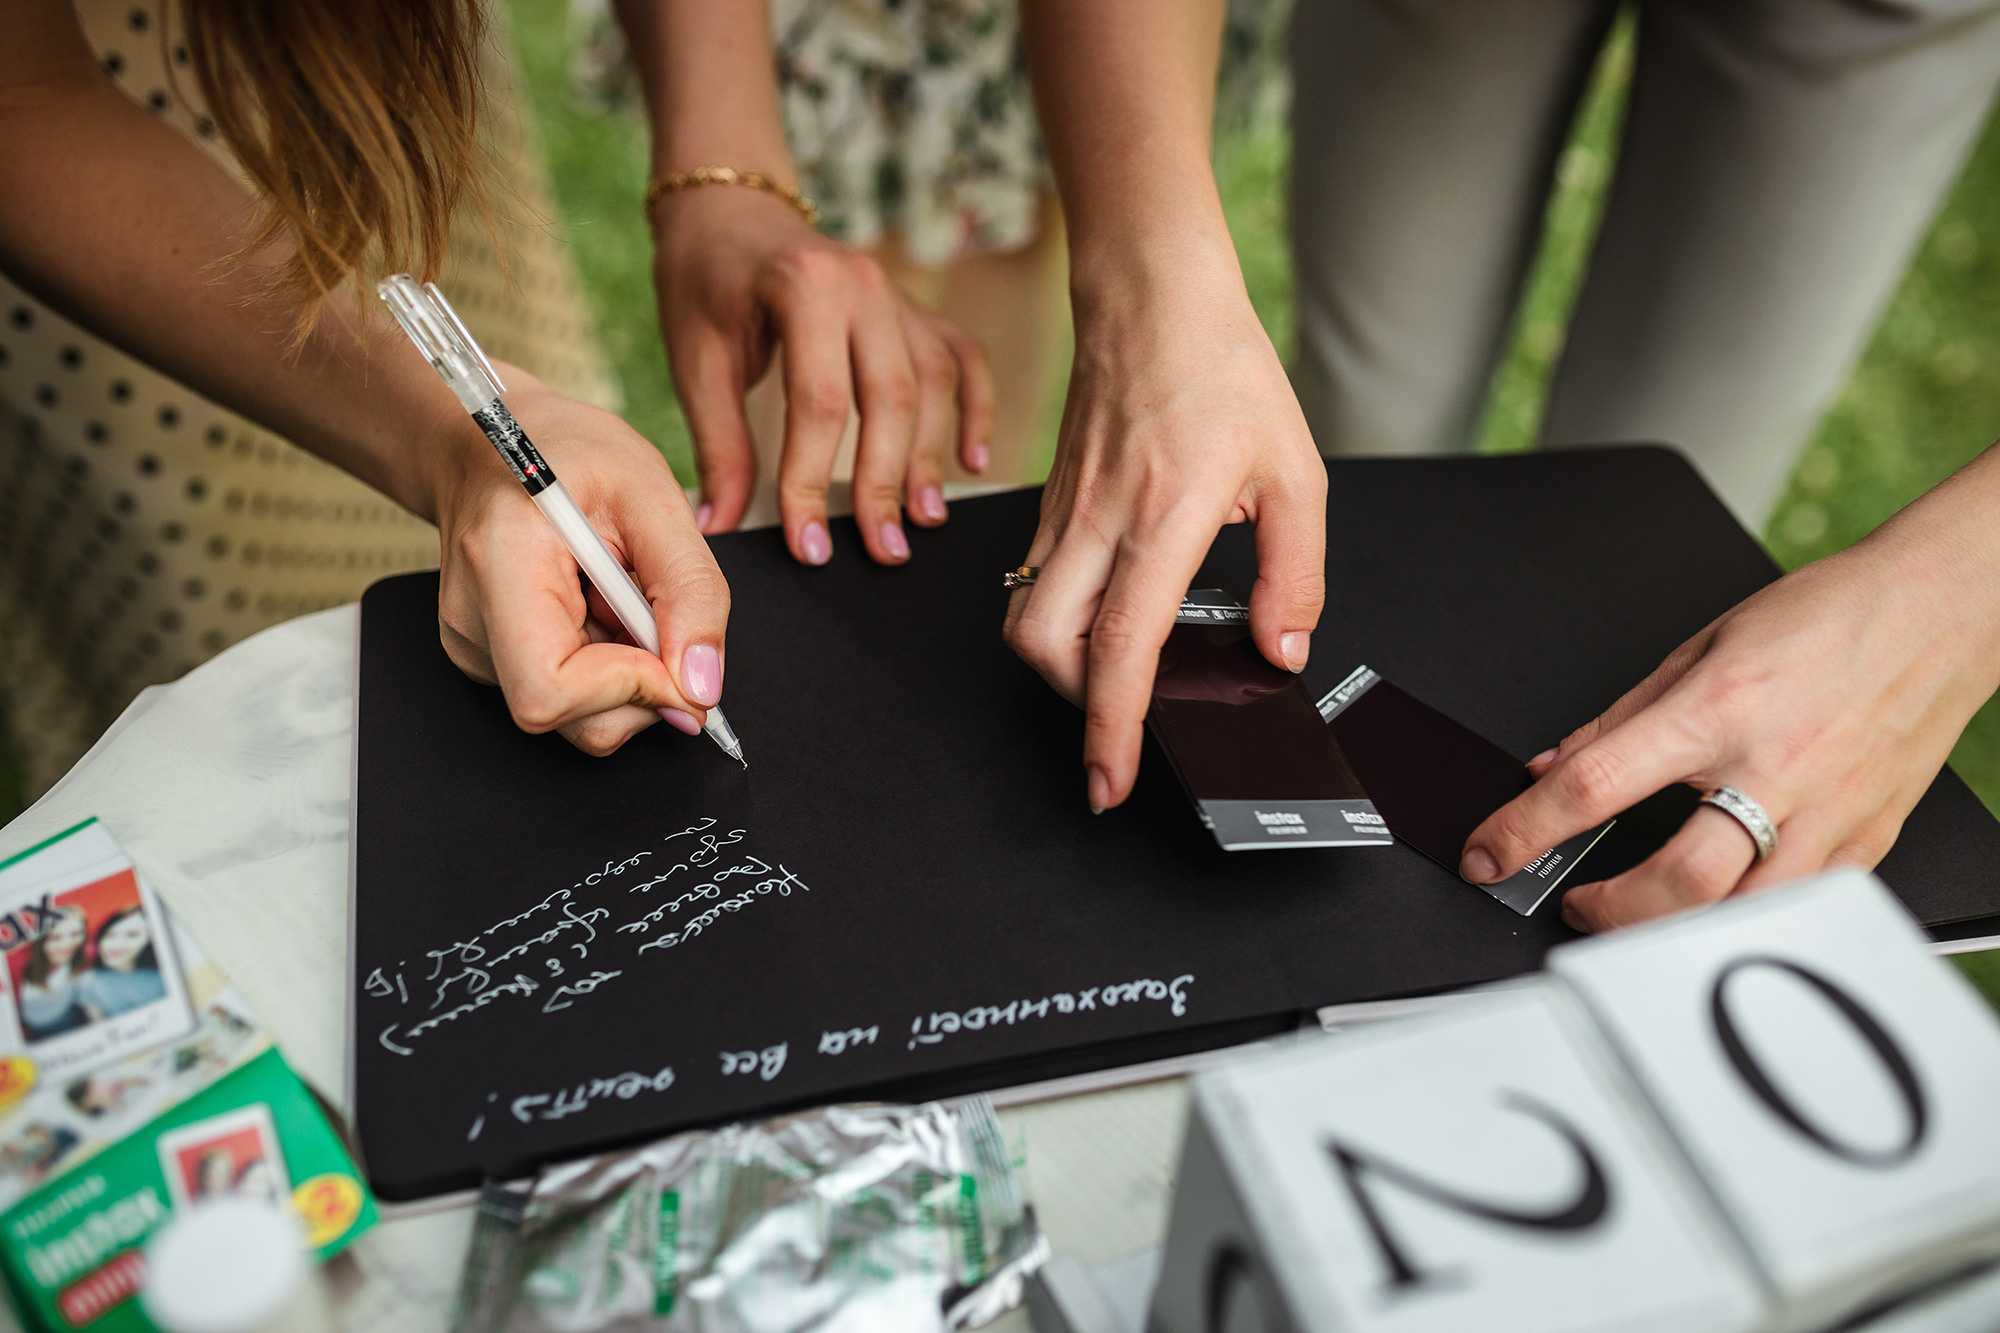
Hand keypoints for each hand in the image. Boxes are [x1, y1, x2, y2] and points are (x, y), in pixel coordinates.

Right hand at [430, 372, 731, 755]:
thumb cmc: (565, 452)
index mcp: (501, 565)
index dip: (630, 689)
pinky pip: (570, 696)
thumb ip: (691, 590)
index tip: (676, 653)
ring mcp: (473, 647)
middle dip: (641, 685)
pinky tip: (599, 607)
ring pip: (578, 717)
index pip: (550, 690)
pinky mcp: (488, 659)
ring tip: (620, 597)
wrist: (493, 442)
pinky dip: (606, 664)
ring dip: (628, 671)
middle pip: (570, 719)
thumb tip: (702, 685)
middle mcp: (472, 621)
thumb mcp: (653, 493)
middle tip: (654, 610)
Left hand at [650, 184, 993, 565]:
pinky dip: (975, 410)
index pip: (820, 403)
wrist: (729, 210)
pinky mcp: (915, 308)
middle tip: (882, 549)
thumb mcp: (697, 360)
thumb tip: (718, 526)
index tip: (810, 544)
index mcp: (805, 286)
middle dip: (885, 483)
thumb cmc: (705, 281)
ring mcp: (898, 293)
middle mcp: (864, 284)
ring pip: (934, 383)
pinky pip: (962, 358)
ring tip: (922, 519)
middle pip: (891, 398)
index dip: (813, 482)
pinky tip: (973, 462)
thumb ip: (718, 444)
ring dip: (931, 457)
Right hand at [1002, 262, 1328, 812]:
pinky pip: (1032, 583)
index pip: (1121, 647)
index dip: (1112, 727)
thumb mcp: (1295, 473)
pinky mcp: (1051, 506)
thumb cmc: (1222, 371)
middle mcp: (1099, 522)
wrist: (1151, 298)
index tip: (1111, 778)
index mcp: (1164, 518)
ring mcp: (1064, 515)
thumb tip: (1280, 650)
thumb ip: (1295, 574)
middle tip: (1117, 729)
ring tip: (1110, 680)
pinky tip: (1103, 622)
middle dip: (1072, 706)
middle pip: (1042, 647)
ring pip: (1024, 619)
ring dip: (1056, 667)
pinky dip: (1055, 623)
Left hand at [1460, 523, 1999, 931]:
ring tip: (1634, 910)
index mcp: (1717, 710)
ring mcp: (1827, 813)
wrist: (1937, 608)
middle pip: (1674, 879)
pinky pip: (1797, 905)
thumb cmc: (1826, 617)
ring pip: (1738, 912)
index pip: (1595, 786)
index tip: (1488, 853)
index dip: (1525, 830)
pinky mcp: (1866, 838)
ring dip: (1669, 927)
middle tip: (1576, 899)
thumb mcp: (1698, 647)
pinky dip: (1744, 915)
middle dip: (1605, 908)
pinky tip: (1717, 902)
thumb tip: (1550, 766)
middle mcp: (1773, 769)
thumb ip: (1618, 719)